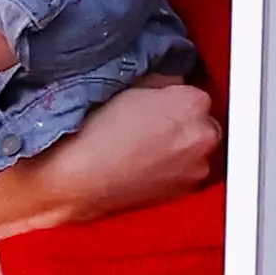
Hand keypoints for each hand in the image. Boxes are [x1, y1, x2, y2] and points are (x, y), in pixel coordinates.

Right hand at [0, 80, 223, 242]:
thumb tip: (168, 82)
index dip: (172, 97)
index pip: (195, 92)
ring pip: (195, 148)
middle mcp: (204, 136)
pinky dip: (171, 167)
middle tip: (148, 125)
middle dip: (181, 121)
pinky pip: (184, 172)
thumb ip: (157, 81)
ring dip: (179, 146)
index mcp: (192, 104)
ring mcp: (197, 169)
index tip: (154, 103)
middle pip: (201, 121)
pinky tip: (143, 165)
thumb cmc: (91, 133)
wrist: (71, 181)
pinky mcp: (183, 193)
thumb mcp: (125, 86)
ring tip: (142, 147)